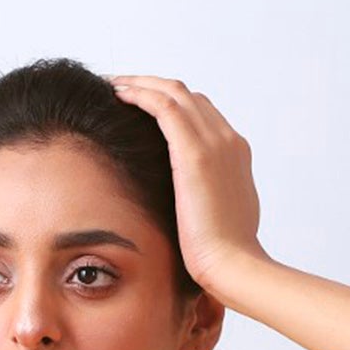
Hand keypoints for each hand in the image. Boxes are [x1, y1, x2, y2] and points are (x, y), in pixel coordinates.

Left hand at [108, 73, 265, 298]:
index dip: (171, 106)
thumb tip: (186, 206)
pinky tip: (118, 94)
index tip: (142, 109)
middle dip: (153, 87)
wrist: (233, 266)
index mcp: (235, 155)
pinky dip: (140, 93)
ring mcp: (214, 143)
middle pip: (187, 96)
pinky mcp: (194, 152)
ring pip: (174, 92)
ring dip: (141, 83)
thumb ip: (205, 201)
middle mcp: (227, 141)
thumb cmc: (222, 257)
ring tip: (113, 85)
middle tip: (121, 89)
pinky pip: (164, 106)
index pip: (201, 115)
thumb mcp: (217, 220)